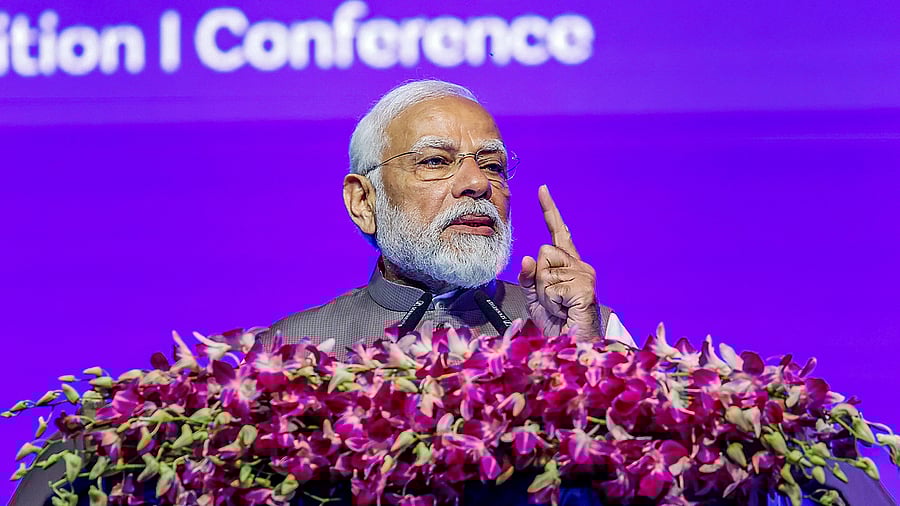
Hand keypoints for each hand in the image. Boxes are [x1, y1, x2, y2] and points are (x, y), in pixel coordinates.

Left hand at [518, 185, 600, 339]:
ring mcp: (584, 274)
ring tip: (559, 307)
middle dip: (538, 277)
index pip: (557, 233)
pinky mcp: (584, 286)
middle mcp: (580, 265)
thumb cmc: (556, 323)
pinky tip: (564, 310)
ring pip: (545, 268)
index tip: (542, 190)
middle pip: (543, 251)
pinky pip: (551, 286)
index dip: (549, 210)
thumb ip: (529, 277)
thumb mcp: (535, 298)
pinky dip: (551, 302)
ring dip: (544, 293)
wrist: (572, 345)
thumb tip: (527, 258)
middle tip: (552, 299)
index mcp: (568, 265)